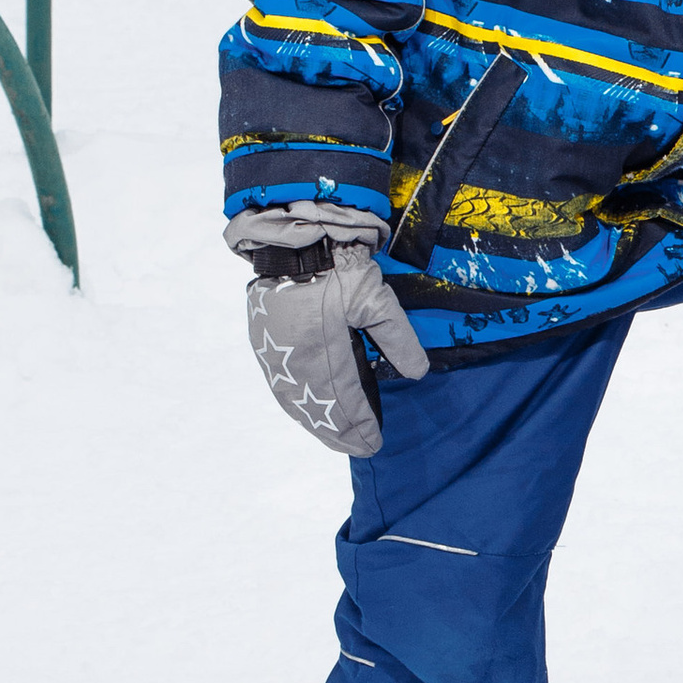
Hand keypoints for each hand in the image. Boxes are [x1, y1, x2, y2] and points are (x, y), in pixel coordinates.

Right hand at [227, 209, 429, 457]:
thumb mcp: (375, 299)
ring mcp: (273, 348)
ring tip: (332, 436)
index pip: (342, 400)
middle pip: (315, 406)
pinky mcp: (264, 337)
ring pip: (294, 397)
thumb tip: (418, 373)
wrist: (295, 234)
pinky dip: (295, 400)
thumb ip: (396, 338)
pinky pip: (280, 381)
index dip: (357, 425)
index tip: (373, 444)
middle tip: (356, 448)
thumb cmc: (338, 266)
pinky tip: (305, 408)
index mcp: (320, 350)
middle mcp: (292, 356)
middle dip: (336, 430)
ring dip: (313, 419)